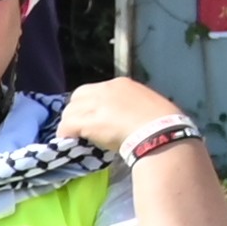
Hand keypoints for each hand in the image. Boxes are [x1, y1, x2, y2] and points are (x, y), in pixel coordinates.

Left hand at [54, 75, 188, 160]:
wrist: (159, 132)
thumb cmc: (161, 123)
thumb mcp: (144, 104)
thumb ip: (128, 105)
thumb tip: (122, 117)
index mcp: (121, 84)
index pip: (94, 90)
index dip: (89, 104)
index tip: (91, 116)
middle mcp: (105, 89)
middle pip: (77, 97)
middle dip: (76, 111)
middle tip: (79, 127)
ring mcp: (95, 104)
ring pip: (70, 112)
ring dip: (70, 124)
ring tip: (74, 136)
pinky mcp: (88, 120)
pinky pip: (67, 126)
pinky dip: (65, 134)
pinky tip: (70, 141)